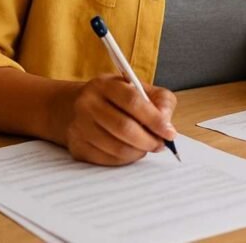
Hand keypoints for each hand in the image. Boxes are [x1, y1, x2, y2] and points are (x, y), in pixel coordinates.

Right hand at [55, 74, 176, 165]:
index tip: (170, 133)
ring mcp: (79, 126)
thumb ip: (160, 101)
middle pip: (124, 127)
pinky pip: (107, 160)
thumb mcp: (139, 89)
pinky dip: (125, 159)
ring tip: (147, 147)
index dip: (154, 119)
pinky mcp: (77, 147)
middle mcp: (88, 104)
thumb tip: (167, 124)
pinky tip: (131, 151)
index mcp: (105, 85)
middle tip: (161, 145)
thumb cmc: (115, 99)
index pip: (133, 101)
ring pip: (116, 147)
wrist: (76, 107)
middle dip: (148, 140)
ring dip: (138, 151)